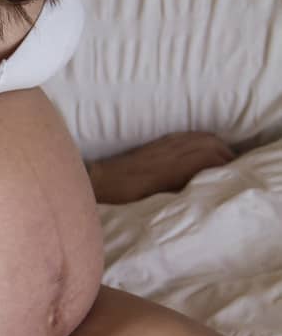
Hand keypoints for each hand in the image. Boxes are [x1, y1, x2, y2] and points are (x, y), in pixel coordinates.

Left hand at [87, 131, 235, 203]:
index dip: (225, 166)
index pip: (210, 158)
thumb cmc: (127, 196)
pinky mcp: (158, 143)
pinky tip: (204, 148)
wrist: (101, 181)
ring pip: (200, 138)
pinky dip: (202, 140)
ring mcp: (165, 145)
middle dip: (226, 154)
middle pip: (210, 145)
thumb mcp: (158, 200)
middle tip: (234, 167)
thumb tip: (203, 189)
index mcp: (174, 167)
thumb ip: (181, 191)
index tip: (233, 175)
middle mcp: (172, 152)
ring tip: (225, 158)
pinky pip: (187, 136)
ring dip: (217, 146)